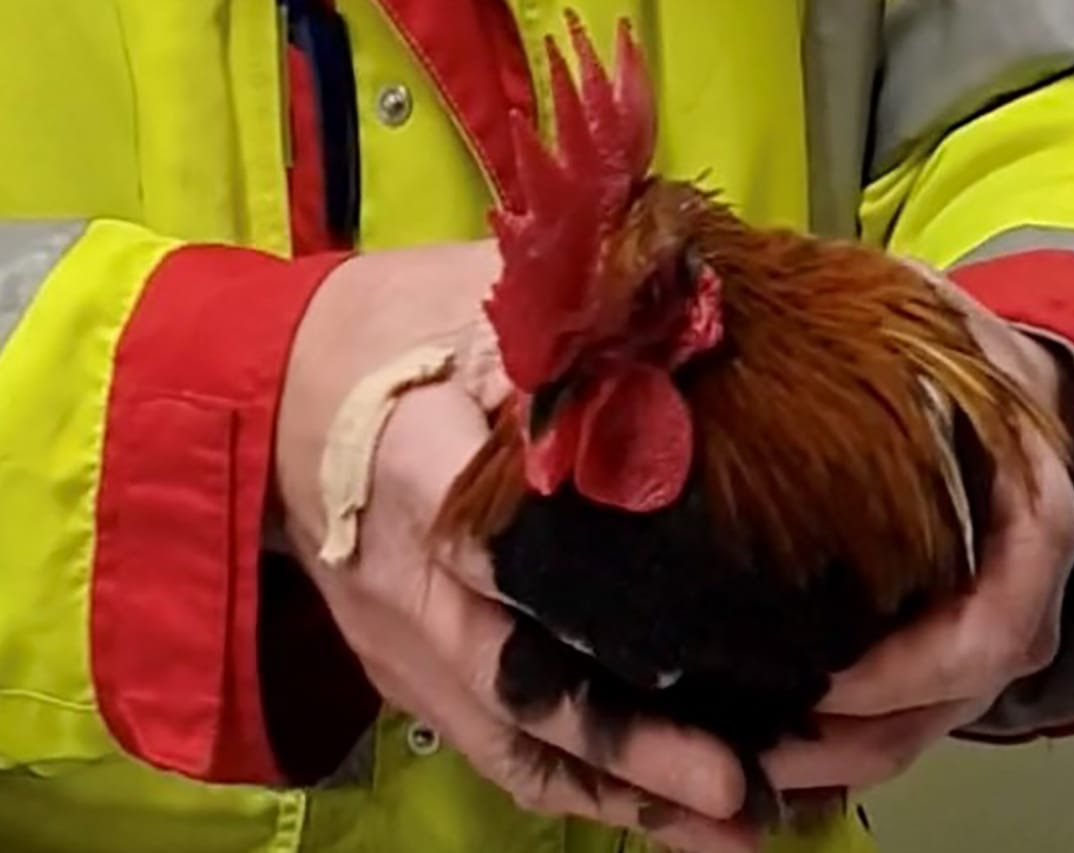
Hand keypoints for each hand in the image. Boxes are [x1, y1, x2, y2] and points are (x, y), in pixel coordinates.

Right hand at [273, 243, 754, 852]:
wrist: (271, 393)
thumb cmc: (384, 333)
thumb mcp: (469, 301)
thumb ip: (568, 339)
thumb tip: (699, 348)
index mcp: (412, 467)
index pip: (494, 546)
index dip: (585, 604)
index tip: (688, 642)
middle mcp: (405, 581)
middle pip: (516, 681)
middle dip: (628, 741)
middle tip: (738, 780)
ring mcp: (400, 643)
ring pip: (511, 739)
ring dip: (618, 792)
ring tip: (729, 823)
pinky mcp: (407, 671)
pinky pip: (495, 746)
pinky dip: (578, 787)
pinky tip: (660, 812)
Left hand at [764, 265, 1073, 793]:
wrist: (1014, 395)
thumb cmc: (971, 358)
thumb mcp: (940, 316)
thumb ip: (892, 311)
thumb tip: (751, 288)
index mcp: (1033, 524)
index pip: (993, 628)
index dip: (916, 667)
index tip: (829, 679)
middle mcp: (1016, 599)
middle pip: (948, 705)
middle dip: (856, 741)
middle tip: (761, 752)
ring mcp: (976, 634)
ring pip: (918, 728)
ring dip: (837, 758)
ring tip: (746, 766)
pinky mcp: (932, 647)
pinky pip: (896, 716)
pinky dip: (839, 742)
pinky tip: (770, 747)